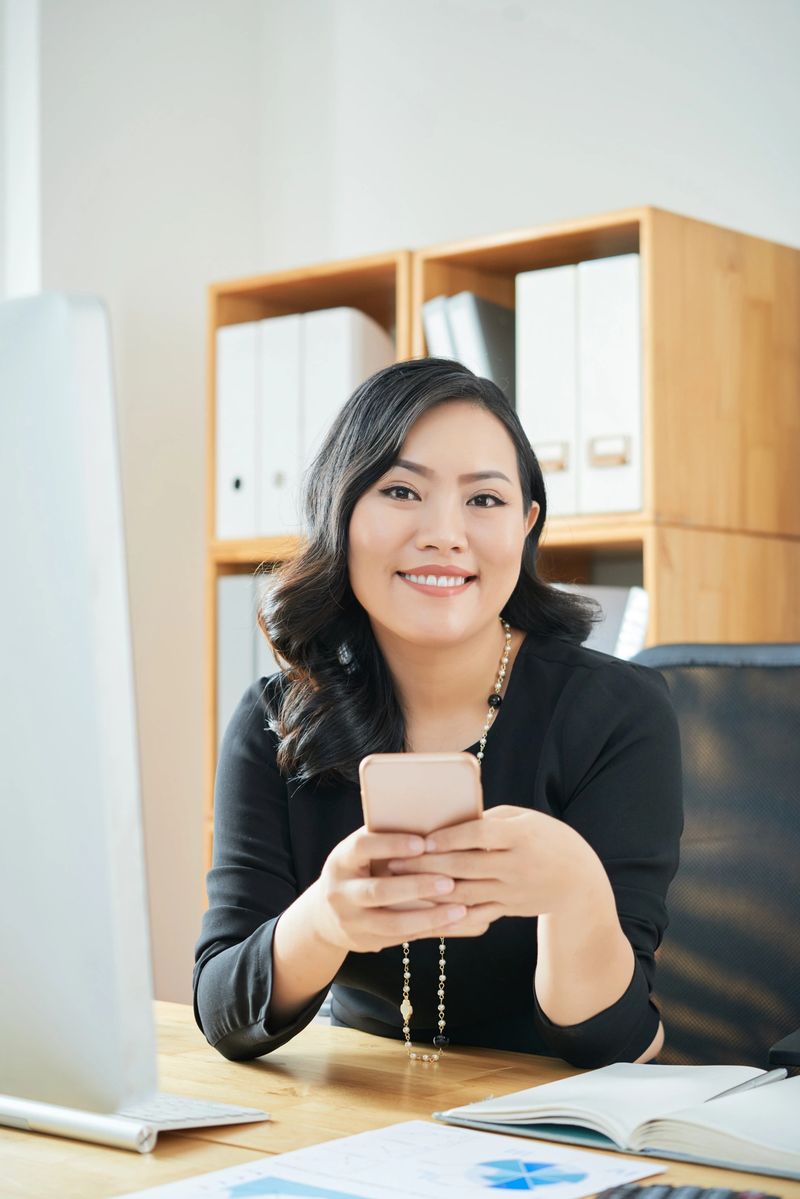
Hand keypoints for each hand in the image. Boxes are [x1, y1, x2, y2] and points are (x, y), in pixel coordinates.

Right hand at [309, 827, 467, 954]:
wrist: (326, 916)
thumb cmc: (358, 870)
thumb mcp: (361, 852)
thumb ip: (385, 839)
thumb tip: (431, 820)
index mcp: (341, 860)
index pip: (362, 847)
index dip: (392, 844)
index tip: (422, 843)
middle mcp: (340, 893)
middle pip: (379, 891)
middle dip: (416, 886)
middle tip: (449, 881)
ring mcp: (351, 921)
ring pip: (393, 923)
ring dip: (430, 916)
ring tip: (461, 909)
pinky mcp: (365, 943)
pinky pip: (401, 938)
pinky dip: (429, 930)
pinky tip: (453, 923)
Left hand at [386, 806, 599, 935]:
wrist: (578, 882)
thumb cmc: (547, 839)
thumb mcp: (525, 820)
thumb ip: (490, 820)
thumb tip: (451, 820)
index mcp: (520, 836)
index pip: (479, 835)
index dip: (449, 838)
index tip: (422, 839)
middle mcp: (516, 866)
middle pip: (465, 866)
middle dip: (426, 866)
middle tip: (394, 863)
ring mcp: (512, 892)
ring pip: (465, 894)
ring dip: (430, 892)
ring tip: (401, 886)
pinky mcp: (509, 909)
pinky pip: (475, 914)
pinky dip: (449, 913)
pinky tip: (424, 911)